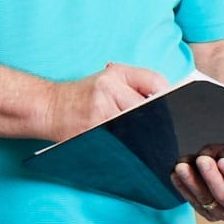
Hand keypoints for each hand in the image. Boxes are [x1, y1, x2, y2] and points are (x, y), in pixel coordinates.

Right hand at [43, 62, 168, 139]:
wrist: (49, 107)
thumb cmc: (83, 94)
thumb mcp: (109, 78)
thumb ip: (137, 84)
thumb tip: (168, 98)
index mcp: (116, 73)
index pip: (155, 82)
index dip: (167, 95)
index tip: (174, 106)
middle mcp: (108, 89)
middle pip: (148, 108)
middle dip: (159, 120)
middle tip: (169, 131)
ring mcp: (99, 112)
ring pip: (136, 128)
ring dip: (146, 136)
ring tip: (152, 142)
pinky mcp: (91, 133)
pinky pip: (120, 142)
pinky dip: (129, 146)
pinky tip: (133, 149)